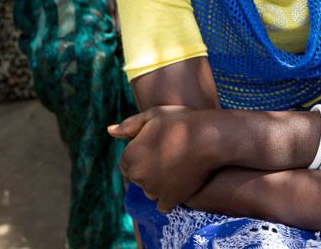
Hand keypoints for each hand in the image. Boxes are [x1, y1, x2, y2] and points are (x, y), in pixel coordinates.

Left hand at [108, 106, 223, 212]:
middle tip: (171, 156)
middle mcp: (137, 175)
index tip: (159, 149)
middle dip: (150, 170)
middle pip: (139, 178)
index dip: (142, 156)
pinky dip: (170, 198)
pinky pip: (163, 205)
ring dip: (159, 184)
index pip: (127, 163)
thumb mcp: (155, 115)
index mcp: (130, 155)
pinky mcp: (170, 199)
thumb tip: (110, 131)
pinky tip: (180, 185)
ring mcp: (153, 189)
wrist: (210, 138)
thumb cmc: (183, 121)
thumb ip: (131, 125)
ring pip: (151, 191)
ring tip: (178, 168)